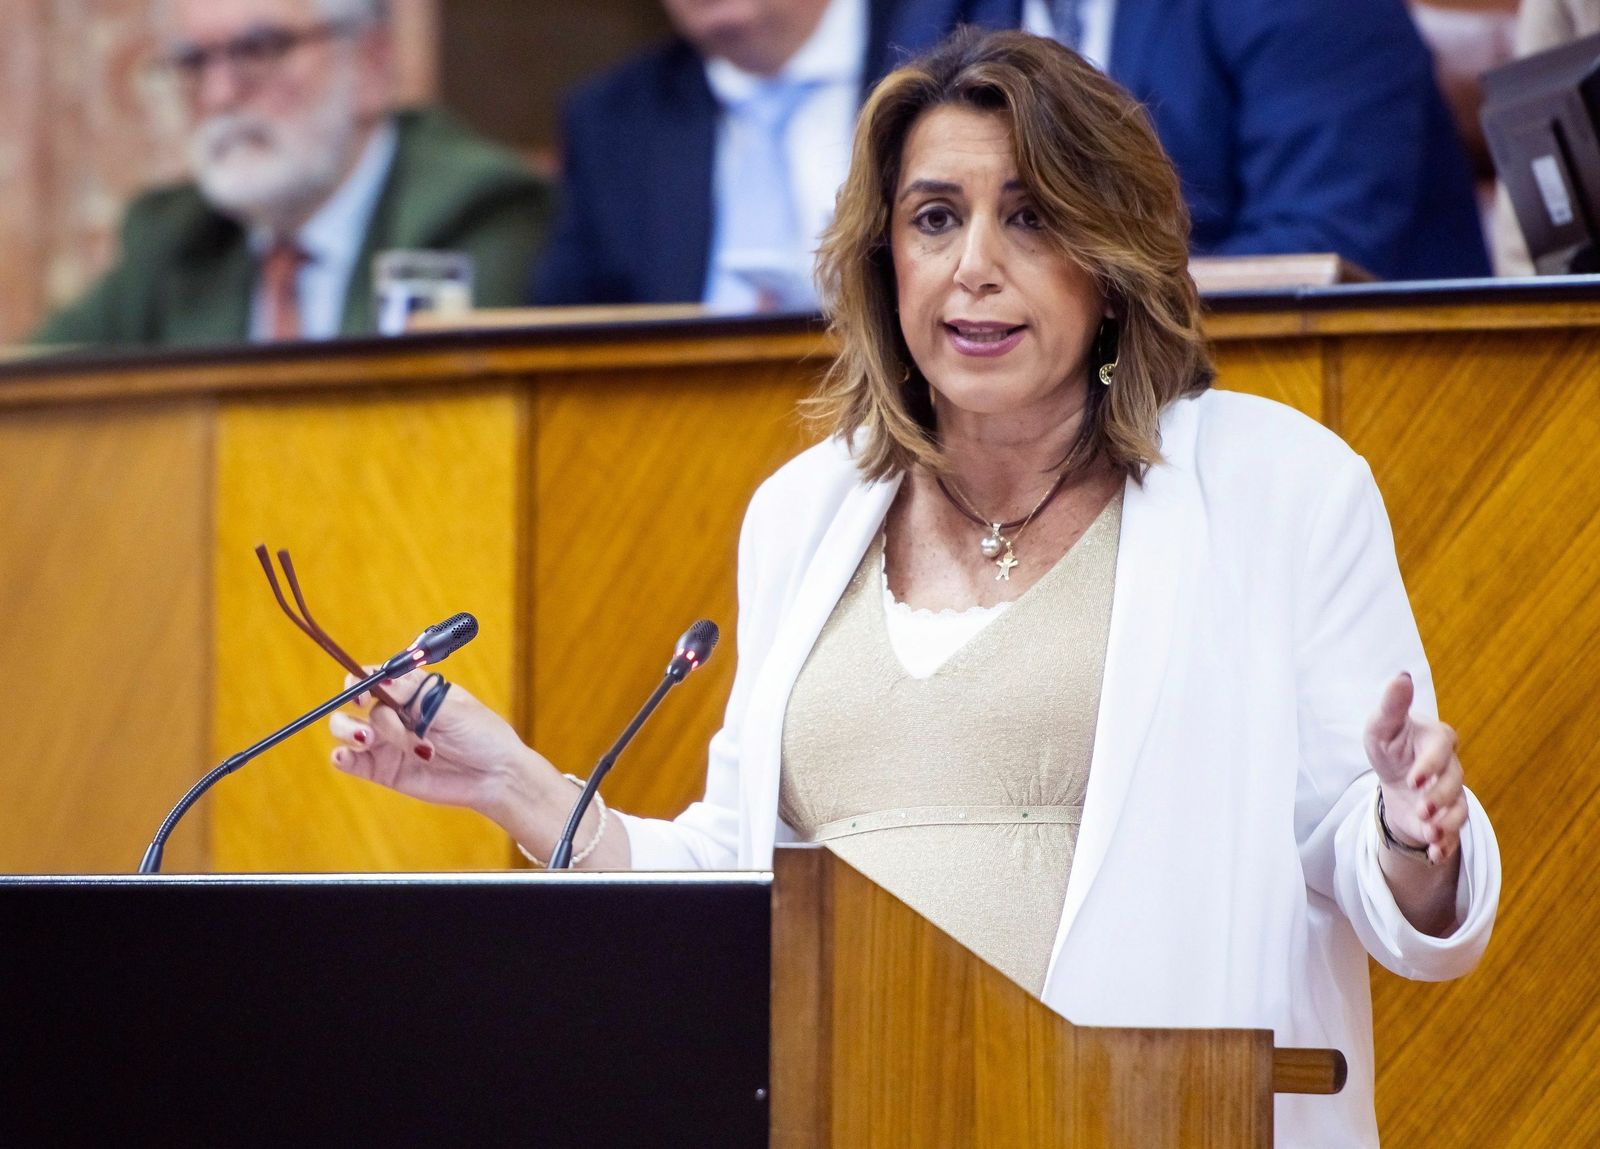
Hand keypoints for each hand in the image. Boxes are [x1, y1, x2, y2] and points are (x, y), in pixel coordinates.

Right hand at [328, 667, 541, 816]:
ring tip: (370, 740)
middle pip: (355, 701)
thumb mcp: (451, 709)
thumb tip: (379, 678)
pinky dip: (342, 757)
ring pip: (347, 728)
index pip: (374, 676)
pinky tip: (346, 757)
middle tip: (370, 726)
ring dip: (350, 731)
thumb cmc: (481, 735)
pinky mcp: (384, 769)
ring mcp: (387, 741)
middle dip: (356, 709)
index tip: (363, 693)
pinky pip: (352, 761)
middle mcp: (395, 712)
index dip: (359, 680)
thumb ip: (413, 696)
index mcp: (412, 690)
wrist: (495, 776)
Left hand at [1364, 672, 1467, 865]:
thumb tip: (1402, 676)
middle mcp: (1450, 767)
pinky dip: (1445, 846)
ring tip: (1430, 834)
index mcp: (1438, 739)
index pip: (1443, 749)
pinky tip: (1433, 855)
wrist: (1393, 776)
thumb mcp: (1381, 725)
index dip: (1431, 765)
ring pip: (1458, 809)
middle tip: (1423, 810)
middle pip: (1454, 782)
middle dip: (1440, 798)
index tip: (1414, 780)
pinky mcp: (1446, 817)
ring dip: (1446, 824)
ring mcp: (1451, 794)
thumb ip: (1392, 704)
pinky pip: (1453, 833)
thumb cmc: (1389, 744)